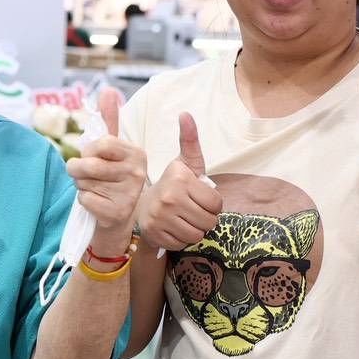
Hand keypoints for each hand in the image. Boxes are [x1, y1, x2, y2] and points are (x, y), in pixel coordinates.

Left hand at [65, 88, 146, 243]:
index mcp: (137, 154)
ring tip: (93, 187)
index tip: (93, 156)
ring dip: (80, 184)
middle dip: (77, 169)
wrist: (117, 217)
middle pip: (88, 164)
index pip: (101, 143)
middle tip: (85, 174)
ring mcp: (129, 194)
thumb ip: (109, 119)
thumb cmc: (110, 177)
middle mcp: (137, 173)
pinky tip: (97, 202)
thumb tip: (109, 89)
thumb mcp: (111, 148)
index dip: (89, 150)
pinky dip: (83, 200)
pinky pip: (84, 199)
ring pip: (84, 181)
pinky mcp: (117, 212)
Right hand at [139, 113, 222, 251]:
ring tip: (184, 220)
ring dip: (195, 230)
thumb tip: (185, 114)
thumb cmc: (172, 185)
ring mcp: (160, 218)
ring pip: (197, 235)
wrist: (142, 206)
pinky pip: (183, 244)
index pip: (216, 204)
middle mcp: (169, 198)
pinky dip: (181, 239)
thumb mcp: (184, 163)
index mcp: (180, 180)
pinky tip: (174, 228)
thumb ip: (190, 140)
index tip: (200, 199)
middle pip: (209, 221)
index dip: (212, 204)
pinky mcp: (155, 235)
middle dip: (205, 219)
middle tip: (193, 211)